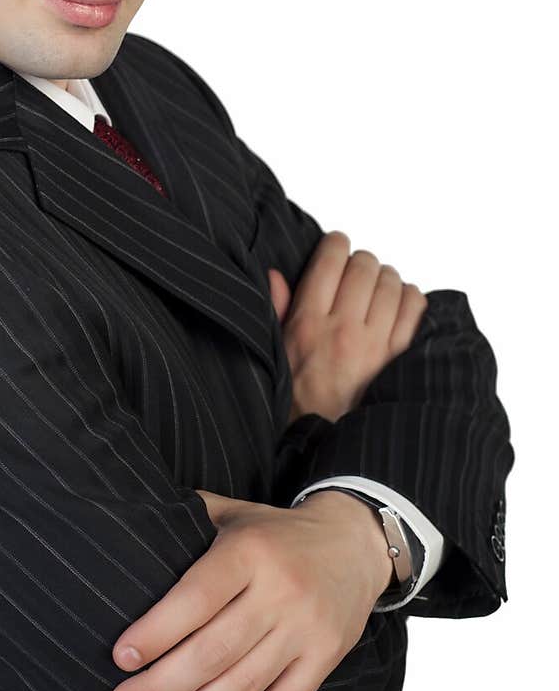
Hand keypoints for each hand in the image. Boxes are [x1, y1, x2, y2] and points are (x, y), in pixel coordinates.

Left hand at [109, 487, 393, 690]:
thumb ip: (187, 517)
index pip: (196, 597)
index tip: (122, 657)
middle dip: (162, 685)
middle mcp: (280, 589)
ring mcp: (307, 627)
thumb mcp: (234, 512)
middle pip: (214, 650)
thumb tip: (128, 523)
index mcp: (249, 550)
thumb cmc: (275, 533)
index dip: (157, 632)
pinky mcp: (326, 656)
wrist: (354, 543)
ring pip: (244, 684)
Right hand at [267, 231, 427, 423]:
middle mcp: (342, 329)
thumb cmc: (300, 403)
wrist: (328, 447)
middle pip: (364, 265)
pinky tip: (398, 306)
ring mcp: (375, 344)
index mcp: (307, 324)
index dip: (336, 244)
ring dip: (385, 279)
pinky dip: (410, 298)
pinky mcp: (399, 358)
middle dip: (360, 262)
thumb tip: (276, 275)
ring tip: (377, 291)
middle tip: (356, 273)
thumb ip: (277, 310)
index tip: (337, 247)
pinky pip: (415, 307)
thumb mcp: (276, 354)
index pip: (330, 259)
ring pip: (391, 282)